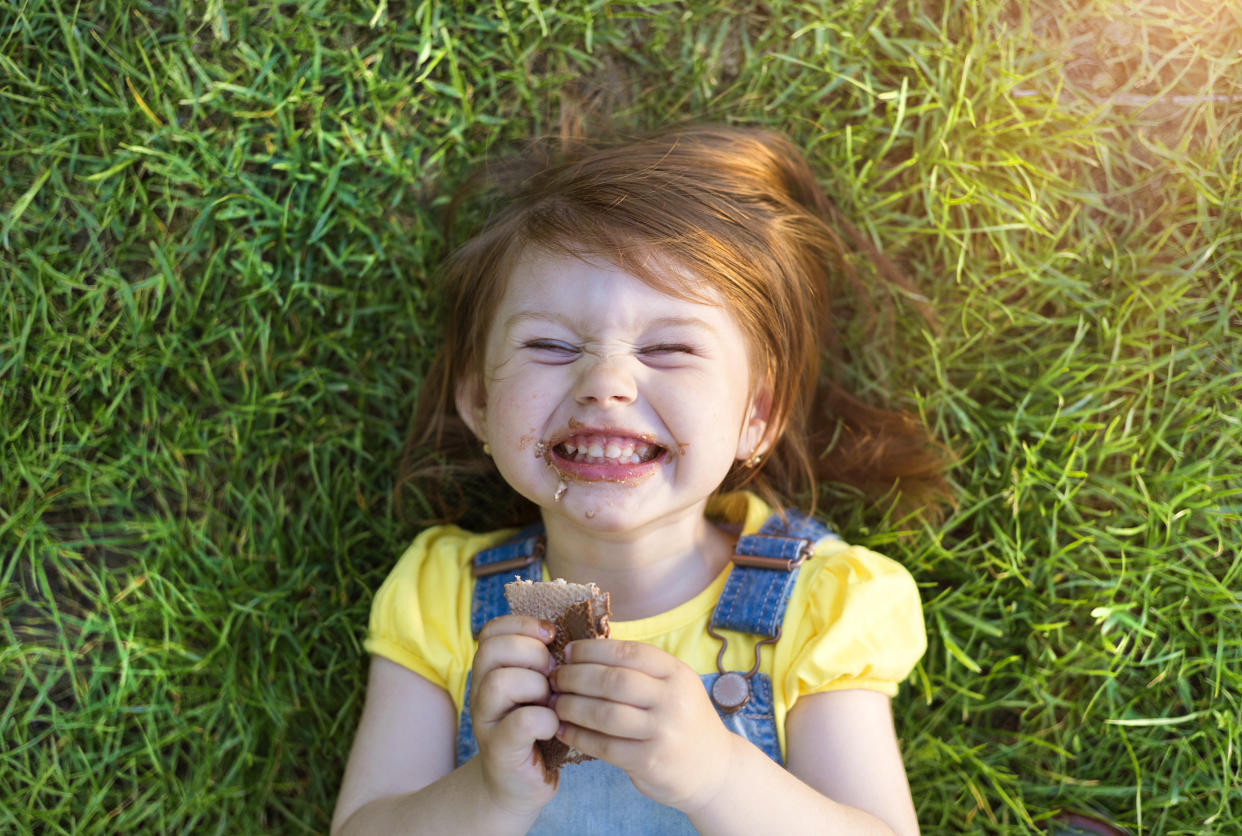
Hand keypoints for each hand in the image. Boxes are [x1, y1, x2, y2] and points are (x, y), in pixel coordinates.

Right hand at [469, 615, 560, 813]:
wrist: (519, 784)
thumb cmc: (537, 728)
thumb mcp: (538, 687)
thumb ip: (546, 660)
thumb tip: (577, 631)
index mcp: (489, 670)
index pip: (492, 630)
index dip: (523, 625)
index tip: (551, 636)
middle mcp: (479, 691)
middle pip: (493, 650)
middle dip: (532, 654)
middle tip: (551, 675)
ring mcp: (486, 721)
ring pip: (500, 682)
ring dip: (536, 686)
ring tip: (551, 702)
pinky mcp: (499, 750)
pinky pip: (521, 721)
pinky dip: (545, 720)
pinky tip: (553, 726)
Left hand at [549, 639, 736, 811]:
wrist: (714, 768)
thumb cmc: (683, 719)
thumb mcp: (674, 686)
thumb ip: (639, 670)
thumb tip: (584, 653)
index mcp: (677, 673)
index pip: (628, 652)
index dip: (592, 650)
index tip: (568, 653)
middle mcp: (672, 699)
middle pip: (613, 681)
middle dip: (575, 677)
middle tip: (554, 678)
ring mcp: (662, 732)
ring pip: (604, 713)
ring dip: (571, 706)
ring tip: (555, 702)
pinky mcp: (650, 762)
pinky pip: (604, 746)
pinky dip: (578, 736)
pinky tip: (562, 730)